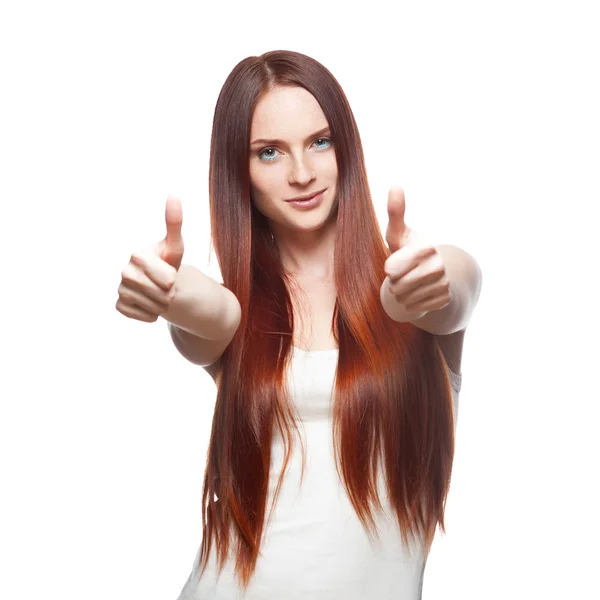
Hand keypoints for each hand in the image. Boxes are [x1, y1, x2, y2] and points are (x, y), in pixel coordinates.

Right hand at [116, 196, 184, 322]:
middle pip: (157, 293)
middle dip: (168, 293)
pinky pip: (141, 315)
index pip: (161, 276)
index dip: (169, 278)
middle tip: (167, 287)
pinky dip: (151, 314)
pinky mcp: (119, 305)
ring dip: (162, 304)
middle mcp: (125, 270)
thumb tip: (174, 194)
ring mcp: (120, 288)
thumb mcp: (175, 246)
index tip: (171, 275)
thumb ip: (174, 223)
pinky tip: (150, 304)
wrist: (161, 284)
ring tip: (160, 294)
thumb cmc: (169, 262)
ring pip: (151, 306)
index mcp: (137, 254)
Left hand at [383, 187, 451, 319]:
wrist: (433, 273)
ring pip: (405, 299)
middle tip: (403, 274)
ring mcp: (444, 283)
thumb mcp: (398, 233)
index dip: (390, 269)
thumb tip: (396, 185)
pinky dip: (412, 304)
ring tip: (409, 282)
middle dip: (395, 282)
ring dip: (402, 294)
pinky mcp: (445, 299)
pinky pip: (415, 308)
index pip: (392, 269)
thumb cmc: (408, 250)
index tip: (395, 263)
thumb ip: (395, 213)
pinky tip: (418, 293)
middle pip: (397, 286)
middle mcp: (439, 265)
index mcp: (427, 247)